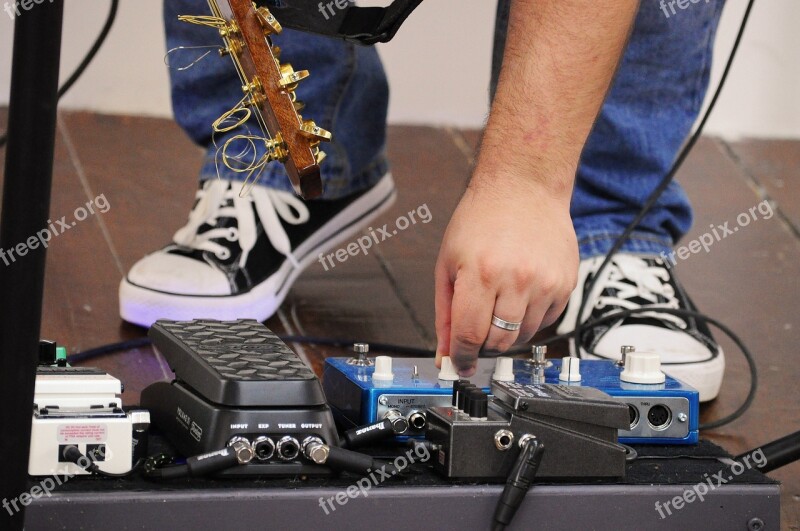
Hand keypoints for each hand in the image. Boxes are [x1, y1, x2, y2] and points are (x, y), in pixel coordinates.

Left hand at [434, 178, 577, 375]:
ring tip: (497, 306)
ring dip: (506, 334)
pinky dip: (529, 320)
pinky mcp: (565, 284)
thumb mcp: (448, 262)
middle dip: (482, 347)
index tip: (458, 365)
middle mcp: (517, 280)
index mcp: (481, 274)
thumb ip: (445, 311)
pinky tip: (519, 296)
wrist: (524, 186)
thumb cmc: (481, 218)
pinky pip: (546, 322)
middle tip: (475, 335)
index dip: (461, 357)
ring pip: (523, 336)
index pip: (470, 335)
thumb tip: (446, 351)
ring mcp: (546, 283)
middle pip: (499, 342)